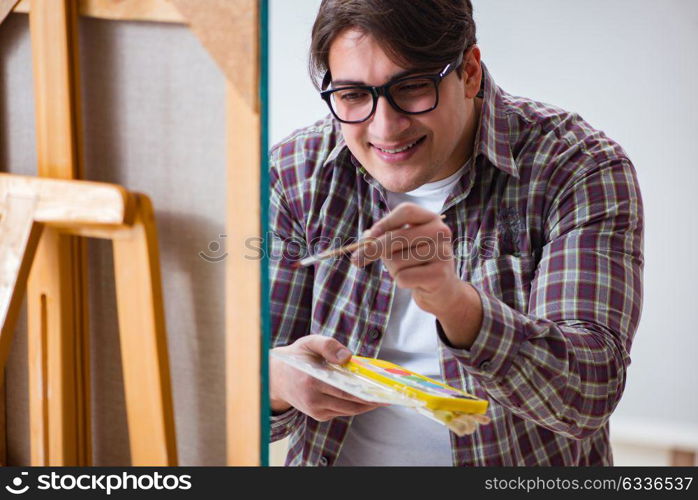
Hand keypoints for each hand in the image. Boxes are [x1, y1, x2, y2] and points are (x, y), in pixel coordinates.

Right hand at [270, 335, 385, 420]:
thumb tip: (347, 357)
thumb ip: (328, 345)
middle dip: (372, 401)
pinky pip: (342, 411)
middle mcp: (313, 399)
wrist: (276, 378)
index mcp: (311, 381)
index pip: (345, 390)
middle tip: (390, 396)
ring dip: (366, 405)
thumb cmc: (297, 358)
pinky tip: (366, 398)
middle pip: (350, 403)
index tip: (383, 391)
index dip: (367, 392)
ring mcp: (315, 410)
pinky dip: (355, 405)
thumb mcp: (309, 342)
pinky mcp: (318, 415)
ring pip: (348, 410)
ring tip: (382, 397)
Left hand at [350, 202, 460, 315]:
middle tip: (356, 260)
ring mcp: (443, 253)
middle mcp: (440, 232)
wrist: (441, 289)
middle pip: (397, 237)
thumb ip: (381, 238)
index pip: (406, 211)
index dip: (385, 222)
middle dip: (372, 250)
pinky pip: (403, 277)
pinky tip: (414, 281)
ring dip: (393, 270)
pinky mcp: (440, 274)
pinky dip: (401, 281)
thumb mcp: (399, 245)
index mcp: (431, 219)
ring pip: (397, 261)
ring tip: (407, 271)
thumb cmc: (415, 262)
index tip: (369, 235)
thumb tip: (364, 241)